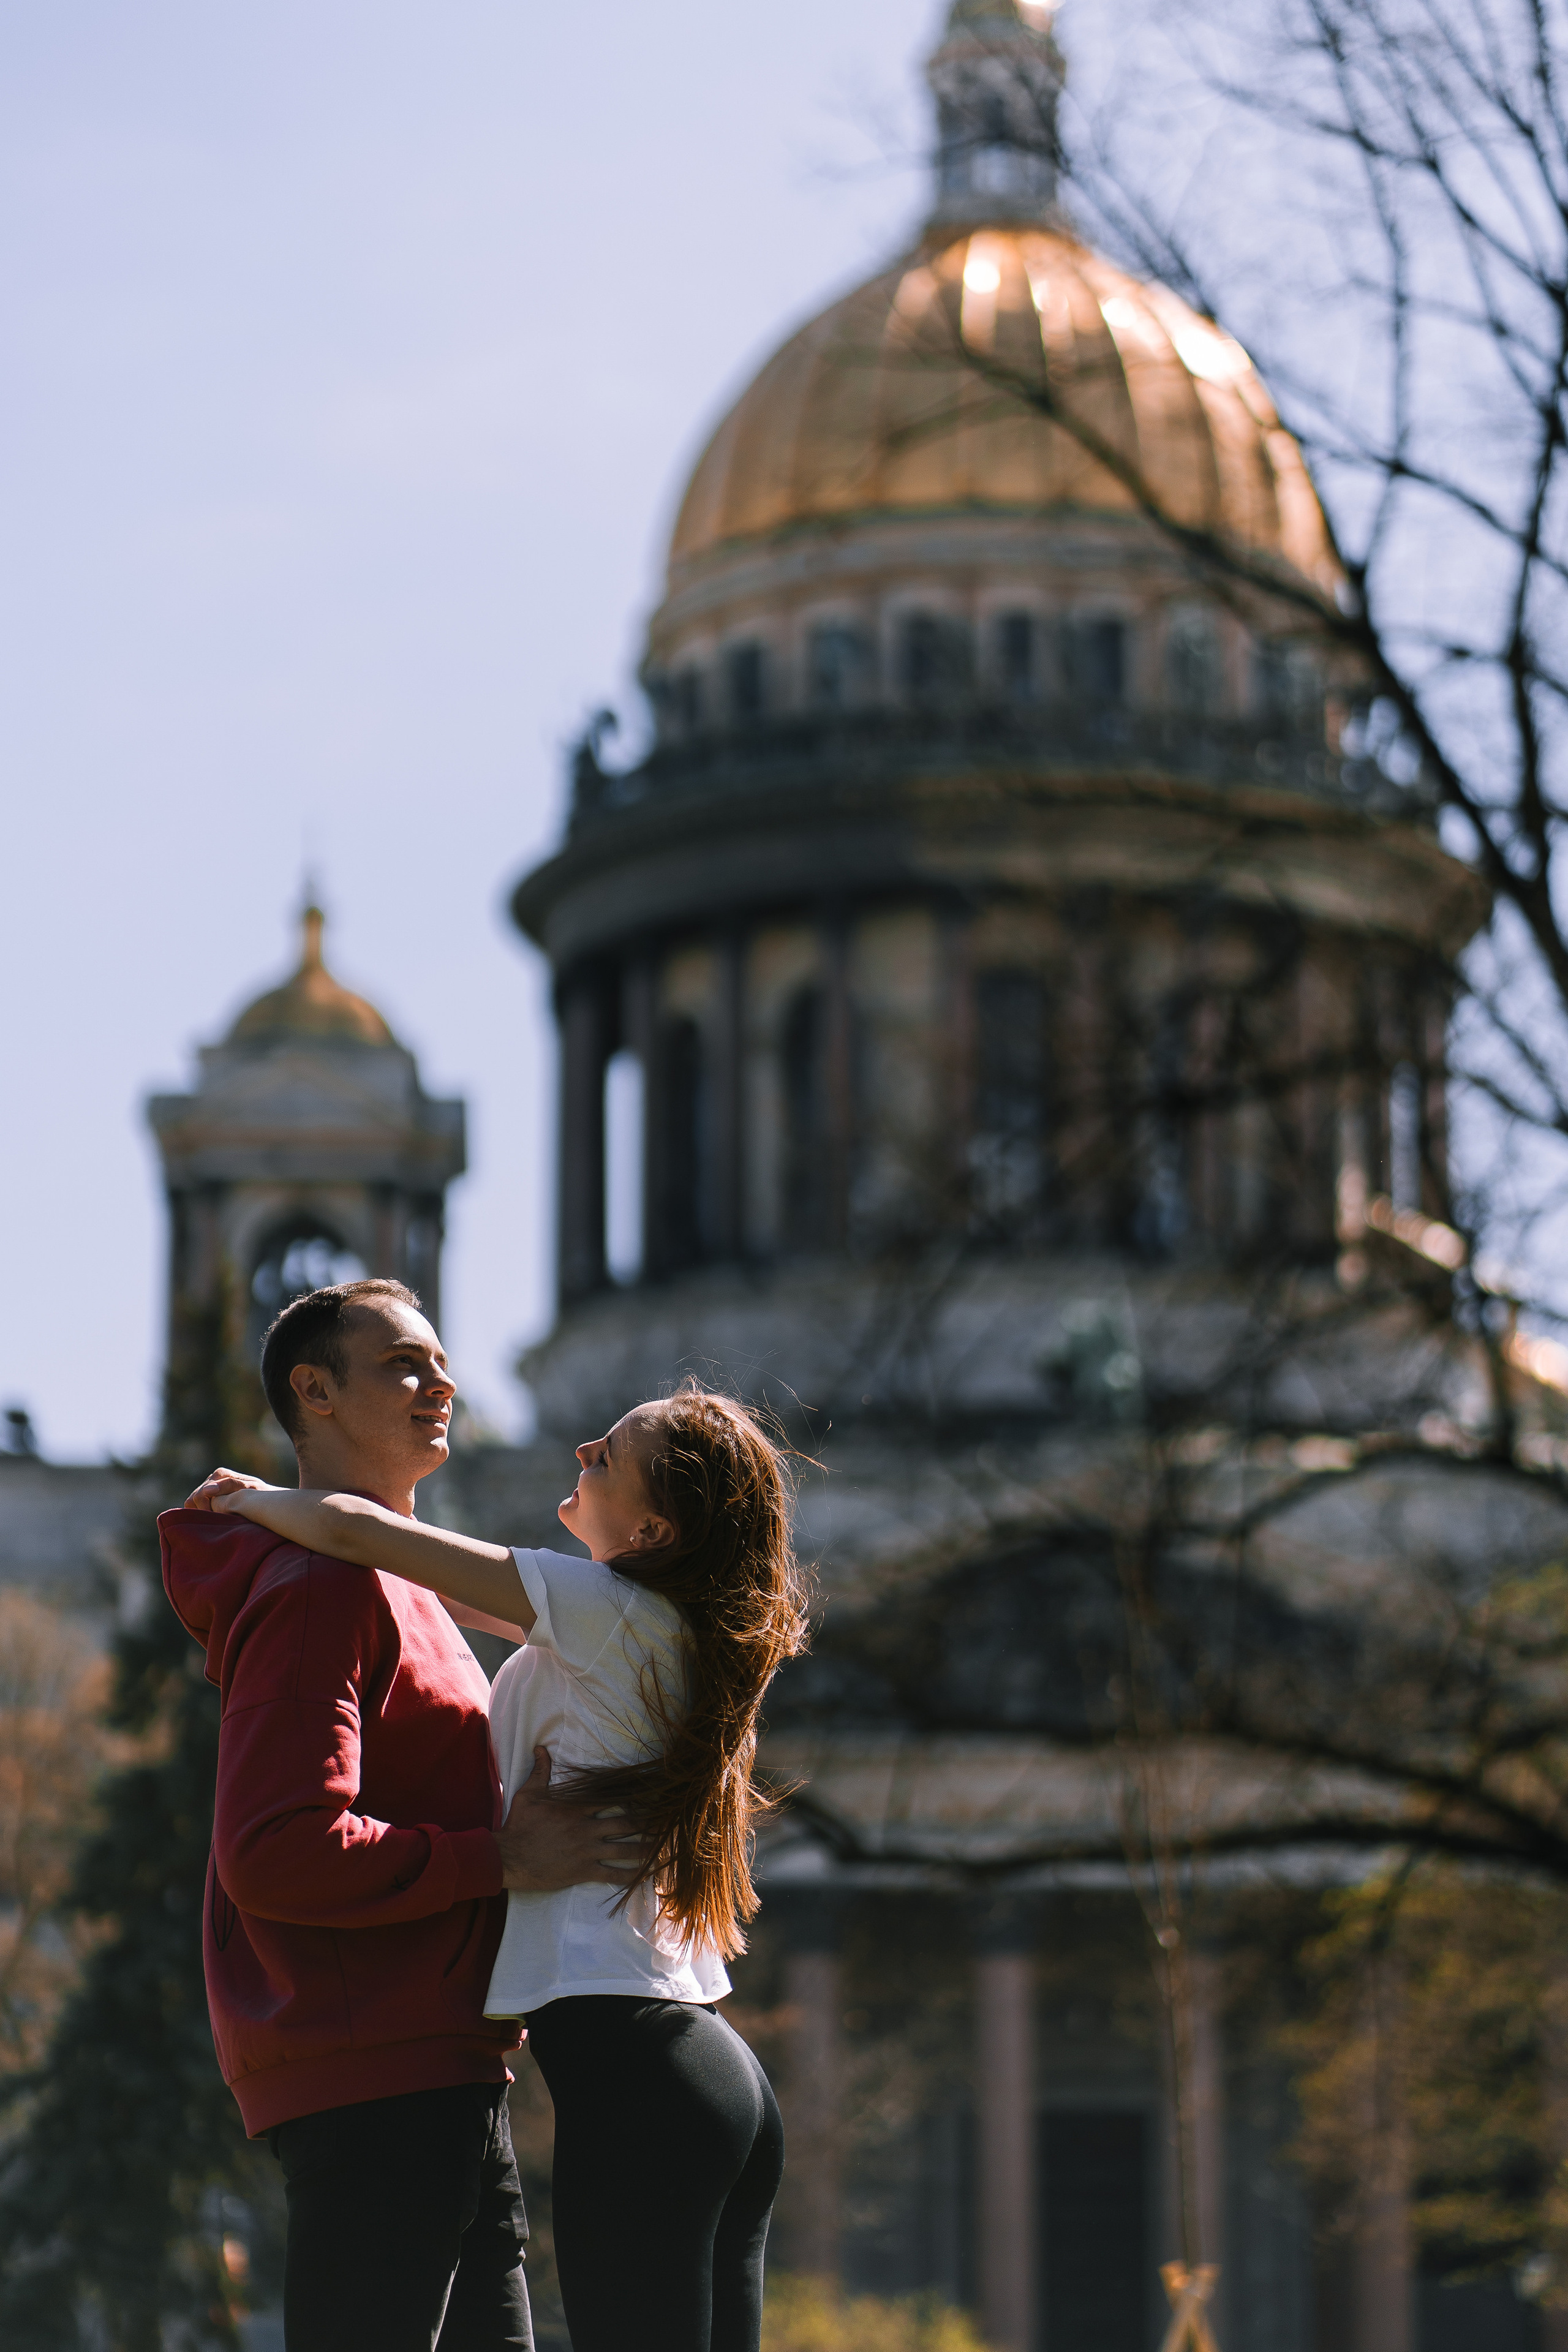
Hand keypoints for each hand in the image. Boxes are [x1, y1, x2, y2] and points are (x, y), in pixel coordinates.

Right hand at [185, 1467, 277, 1512]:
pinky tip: (214, 1520)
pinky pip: (197, 1508)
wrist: (269, 1500)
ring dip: (201, 1514)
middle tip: (219, 1522)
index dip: (206, 1510)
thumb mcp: (251, 1489)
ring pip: (192, 1505)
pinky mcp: (210, 1498)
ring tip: (217, 1521)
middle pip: (193, 1500)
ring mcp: (210, 1488)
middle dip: (203, 1513)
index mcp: (220, 1474)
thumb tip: (208, 1489)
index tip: (219, 1520)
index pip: (200, 1495)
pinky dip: (202, 1515)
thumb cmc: (262, 1495)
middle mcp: (212, 1479)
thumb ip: (229, 1486)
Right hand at [494, 1748, 650, 1893]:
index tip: (653, 1794)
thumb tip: (540, 1748)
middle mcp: (587, 1828)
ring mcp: (587, 1850)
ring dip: (646, 1848)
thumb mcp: (529, 1794)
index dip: (634, 1795)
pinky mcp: (583, 1871)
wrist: (508, 1857)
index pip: (612, 1797)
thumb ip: (540, 1771)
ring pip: (624, 1848)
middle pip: (626, 1822)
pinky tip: (645, 1876)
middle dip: (648, 1821)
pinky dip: (629, 1875)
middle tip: (668, 1820)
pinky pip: (612, 1874)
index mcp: (577, 1807)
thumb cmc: (519, 1825)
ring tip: (665, 1846)